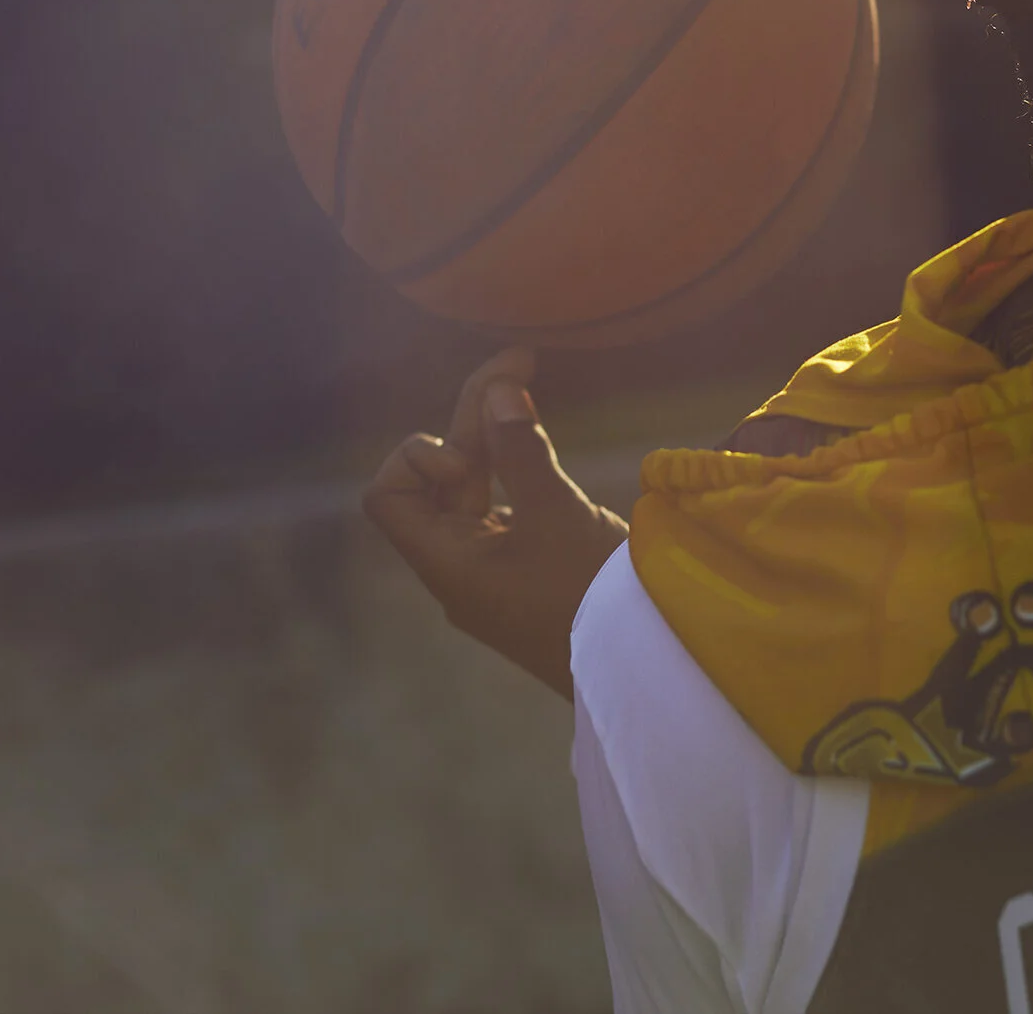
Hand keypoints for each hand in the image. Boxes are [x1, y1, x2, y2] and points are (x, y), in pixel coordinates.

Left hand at [362, 345, 628, 697]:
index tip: (472, 460)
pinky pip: (505, 508)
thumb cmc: (592, 601)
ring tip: (527, 376)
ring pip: (477, 489)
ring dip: (496, 437)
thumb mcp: (559, 519)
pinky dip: (517, 468)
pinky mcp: (528, 568)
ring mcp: (495, 568)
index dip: (419, 460)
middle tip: (522, 361)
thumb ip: (523, 452)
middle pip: (442, 479)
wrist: (644, 672)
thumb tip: (498, 389)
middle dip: (475, 419)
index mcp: (448, 564)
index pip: (389, 497)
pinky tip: (539, 438)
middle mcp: (460, 565)